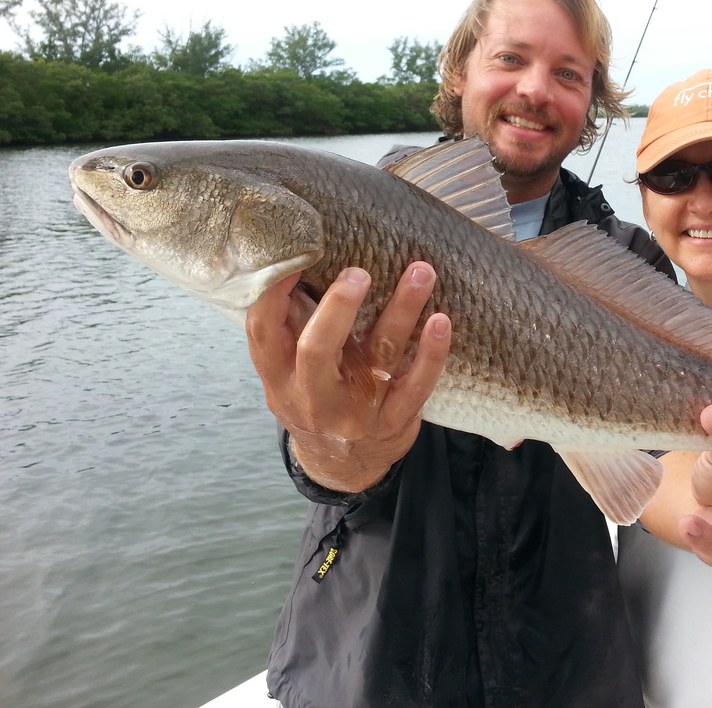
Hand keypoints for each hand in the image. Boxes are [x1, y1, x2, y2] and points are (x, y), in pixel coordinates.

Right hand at [245, 262, 451, 492]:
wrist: (341, 465)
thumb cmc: (315, 400)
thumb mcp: (287, 376)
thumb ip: (289, 330)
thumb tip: (301, 260)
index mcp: (279, 377)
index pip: (263, 332)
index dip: (274, 292)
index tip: (296, 253)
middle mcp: (313, 396)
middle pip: (317, 349)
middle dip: (338, 307)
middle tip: (360, 271)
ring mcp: (356, 412)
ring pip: (378, 355)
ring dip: (402, 309)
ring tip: (421, 271)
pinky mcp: (394, 421)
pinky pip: (417, 385)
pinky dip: (431, 353)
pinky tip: (441, 322)